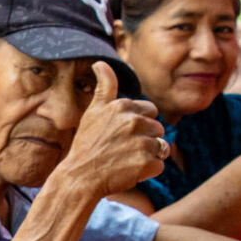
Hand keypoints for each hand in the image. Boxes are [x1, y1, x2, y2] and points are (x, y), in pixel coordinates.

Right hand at [58, 61, 166, 198]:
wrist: (79, 178)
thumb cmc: (86, 145)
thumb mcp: (93, 111)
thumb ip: (105, 86)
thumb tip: (100, 62)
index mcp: (123, 106)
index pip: (149, 111)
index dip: (139, 124)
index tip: (122, 135)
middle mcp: (133, 121)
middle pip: (157, 128)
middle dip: (146, 139)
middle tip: (123, 150)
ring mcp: (140, 142)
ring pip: (160, 147)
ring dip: (148, 155)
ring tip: (127, 161)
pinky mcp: (146, 163)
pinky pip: (159, 165)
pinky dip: (148, 171)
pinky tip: (130, 171)